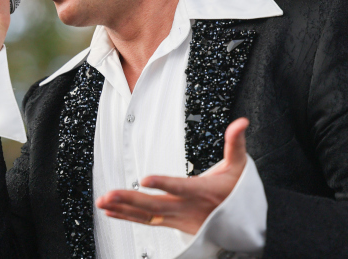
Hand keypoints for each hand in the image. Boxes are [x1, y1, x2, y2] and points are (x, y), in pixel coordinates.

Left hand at [95, 117, 248, 234]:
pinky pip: (148, 221)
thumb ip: (236, 143)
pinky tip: (111, 212)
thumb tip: (240, 122)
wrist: (244, 225)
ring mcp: (179, 219)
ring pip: (148, 216)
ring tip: (103, 202)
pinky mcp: (174, 224)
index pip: (181, 187)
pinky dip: (128, 217)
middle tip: (108, 195)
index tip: (145, 179)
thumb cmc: (240, 192)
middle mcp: (188, 208)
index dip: (163, 183)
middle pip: (156, 205)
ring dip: (124, 209)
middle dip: (130, 200)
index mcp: (203, 192)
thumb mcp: (240, 166)